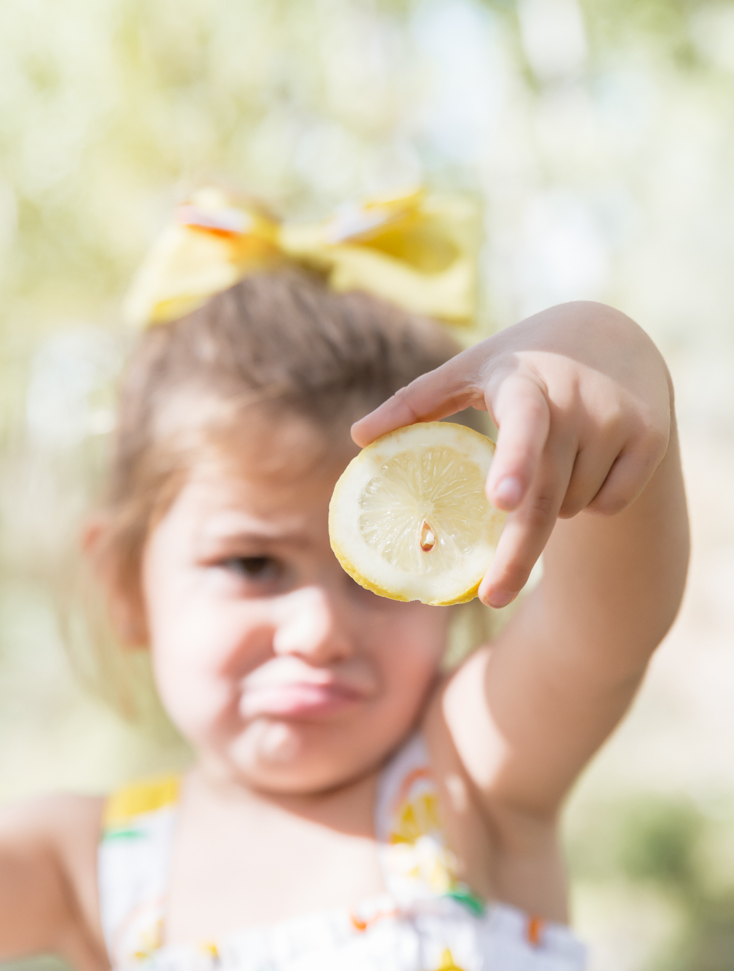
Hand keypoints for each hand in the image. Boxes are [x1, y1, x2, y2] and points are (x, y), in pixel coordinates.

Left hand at [351, 302, 672, 607]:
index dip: (513, 461)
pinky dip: (591, 503)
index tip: (501, 499)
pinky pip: (609, 504)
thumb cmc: (523, 361)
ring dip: (552, 508)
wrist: (613, 335)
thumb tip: (357, 438)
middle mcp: (576, 400)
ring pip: (573, 505)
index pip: (521, 423)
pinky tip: (587, 464)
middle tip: (492, 598)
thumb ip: (417, 401)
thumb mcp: (472, 368)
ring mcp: (618, 420)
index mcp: (525, 381)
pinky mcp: (651, 439)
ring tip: (549, 462)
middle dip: (518, 553)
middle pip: (543, 498)